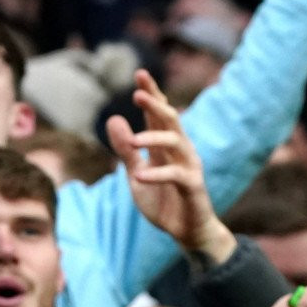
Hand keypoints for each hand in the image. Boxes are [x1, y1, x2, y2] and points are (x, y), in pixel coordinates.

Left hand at [105, 71, 229, 258]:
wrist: (187, 232)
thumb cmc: (164, 201)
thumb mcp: (136, 174)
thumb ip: (126, 150)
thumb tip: (113, 119)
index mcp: (165, 145)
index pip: (158, 113)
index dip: (151, 93)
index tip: (140, 73)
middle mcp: (180, 150)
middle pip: (171, 119)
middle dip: (156, 104)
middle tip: (138, 93)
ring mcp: (189, 166)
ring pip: (177, 141)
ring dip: (154, 138)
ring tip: (134, 141)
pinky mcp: (193, 186)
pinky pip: (176, 174)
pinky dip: (157, 174)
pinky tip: (139, 177)